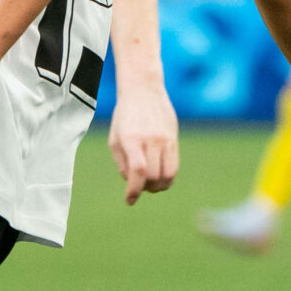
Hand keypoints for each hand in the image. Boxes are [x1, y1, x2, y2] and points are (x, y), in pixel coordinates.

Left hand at [107, 82, 179, 204]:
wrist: (144, 90)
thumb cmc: (124, 116)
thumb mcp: (115, 139)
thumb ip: (122, 164)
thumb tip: (132, 183)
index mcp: (132, 139)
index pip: (138, 171)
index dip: (134, 190)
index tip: (129, 200)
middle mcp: (151, 140)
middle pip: (154, 176)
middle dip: (145, 188)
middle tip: (138, 186)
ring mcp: (165, 140)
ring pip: (168, 175)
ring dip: (158, 186)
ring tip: (149, 183)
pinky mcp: (174, 140)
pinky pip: (175, 166)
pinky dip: (167, 178)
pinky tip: (159, 176)